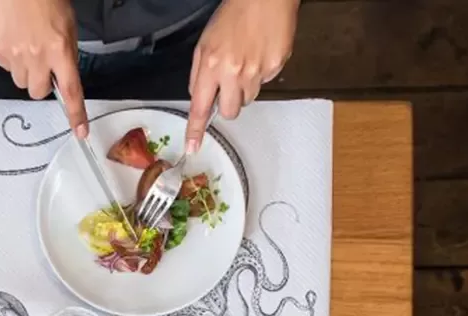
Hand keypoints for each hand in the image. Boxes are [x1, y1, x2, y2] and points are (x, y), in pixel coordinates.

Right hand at [0, 0, 87, 134]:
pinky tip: (13, 37)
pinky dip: (10, 57)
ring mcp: (14, 55)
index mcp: (60, 49)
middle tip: (41, 64)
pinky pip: (5, 66)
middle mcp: (37, 57)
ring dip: (25, 70)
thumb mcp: (67, 25)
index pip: (71, 89)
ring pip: (20, 80)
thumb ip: (65, 53)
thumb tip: (61, 75)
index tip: (80, 132)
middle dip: (41, 82)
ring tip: (25, 44)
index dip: (76, 113)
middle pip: (38, 91)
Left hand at [185, 0, 298, 150]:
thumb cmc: (234, 16)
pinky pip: (265, 83)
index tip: (192, 147)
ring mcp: (257, 71)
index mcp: (211, 66)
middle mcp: (233, 72)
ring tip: (245, 62)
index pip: (199, 107)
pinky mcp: (275, 67)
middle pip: (230, 112)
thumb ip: (199, 74)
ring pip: (248, 99)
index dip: (195, 130)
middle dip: (227, 104)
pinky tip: (259, 54)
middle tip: (229, 85)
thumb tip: (199, 98)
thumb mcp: (204, 44)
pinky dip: (261, 73)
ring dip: (244, 88)